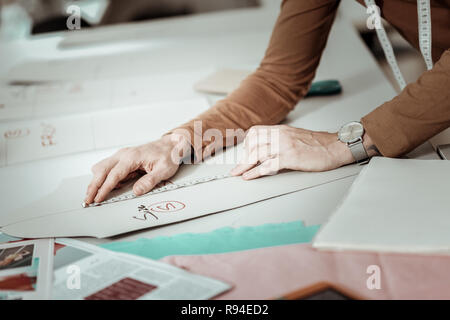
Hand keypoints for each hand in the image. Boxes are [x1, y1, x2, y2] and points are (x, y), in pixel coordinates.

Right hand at [84, 133, 190, 204]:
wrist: (171, 145)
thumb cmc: (168, 156)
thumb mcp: (164, 170)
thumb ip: (149, 181)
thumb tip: (136, 191)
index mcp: (132, 157)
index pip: (113, 175)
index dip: (104, 188)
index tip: (97, 199)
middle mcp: (124, 154)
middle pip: (101, 170)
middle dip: (93, 186)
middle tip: (87, 200)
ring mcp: (122, 155)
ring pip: (102, 168)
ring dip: (96, 181)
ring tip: (92, 195)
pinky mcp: (123, 158)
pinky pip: (108, 167)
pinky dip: (103, 177)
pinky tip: (106, 187)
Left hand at [230, 125, 354, 179]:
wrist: (336, 146)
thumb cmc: (319, 144)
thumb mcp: (296, 135)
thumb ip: (281, 139)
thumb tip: (267, 148)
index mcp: (281, 130)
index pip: (255, 132)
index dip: (246, 143)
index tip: (243, 154)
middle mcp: (280, 135)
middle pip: (252, 143)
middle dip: (242, 157)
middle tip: (237, 168)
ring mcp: (285, 146)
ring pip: (257, 153)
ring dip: (244, 165)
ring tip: (238, 173)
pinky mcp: (291, 158)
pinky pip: (268, 165)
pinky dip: (255, 172)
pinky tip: (249, 176)